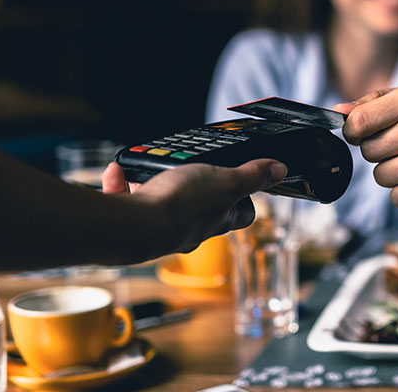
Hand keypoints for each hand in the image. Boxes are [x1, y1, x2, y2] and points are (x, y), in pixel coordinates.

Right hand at [102, 159, 286, 254]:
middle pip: (201, 208)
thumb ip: (252, 175)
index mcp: (218, 219)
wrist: (132, 228)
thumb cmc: (182, 207)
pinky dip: (121, 184)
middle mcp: (191, 229)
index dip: (245, 197)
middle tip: (190, 167)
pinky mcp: (131, 226)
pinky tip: (118, 171)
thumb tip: (280, 170)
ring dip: (154, 184)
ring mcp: (161, 229)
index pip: (242, 213)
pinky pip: (127, 201)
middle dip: (195, 187)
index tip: (243, 179)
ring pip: (161, 204)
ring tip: (150, 167)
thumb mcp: (226, 181)